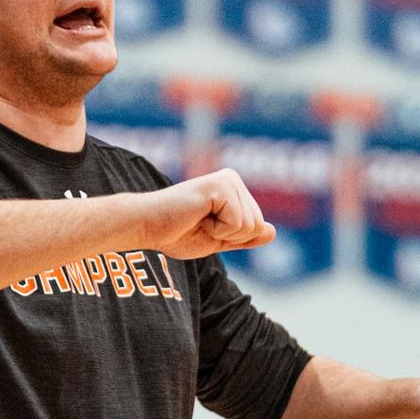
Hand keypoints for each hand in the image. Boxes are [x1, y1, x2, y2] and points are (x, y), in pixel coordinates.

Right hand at [141, 169, 275, 259]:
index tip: (203, 227)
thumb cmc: (175, 233)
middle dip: (229, 236)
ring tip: (197, 220)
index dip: (231, 238)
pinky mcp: (221, 185)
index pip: (257, 226)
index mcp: (233, 189)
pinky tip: (197, 216)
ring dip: (221, 233)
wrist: (147, 227)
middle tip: (199, 225)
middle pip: (257, 225)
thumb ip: (244, 236)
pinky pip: (238, 223)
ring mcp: (228, 180)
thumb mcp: (217, 239)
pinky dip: (217, 229)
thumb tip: (272, 232)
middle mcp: (233, 179)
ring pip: (250, 225)